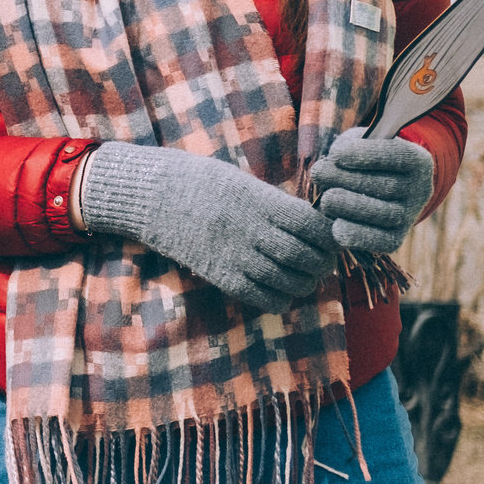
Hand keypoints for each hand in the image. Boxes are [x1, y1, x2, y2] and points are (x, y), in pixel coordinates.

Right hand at [76, 142, 337, 308]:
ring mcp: (234, 255)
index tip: (332, 239)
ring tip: (304, 278)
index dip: (331, 237)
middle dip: (322, 264)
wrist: (151, 195)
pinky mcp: (219, 275)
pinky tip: (281, 292)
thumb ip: (275, 205)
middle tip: (323, 263)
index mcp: (260, 202)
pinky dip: (280, 300)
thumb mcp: (242, 184)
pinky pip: (261, 297)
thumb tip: (313, 226)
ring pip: (288, 281)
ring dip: (304, 284)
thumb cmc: (200, 183)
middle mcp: (251, 230)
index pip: (313, 226)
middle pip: (305, 257)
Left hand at [308, 127, 436, 255]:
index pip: (398, 155)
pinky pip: (381, 242)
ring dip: (347, 205)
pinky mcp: (396, 238)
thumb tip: (332, 162)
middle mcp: (419, 190)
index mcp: (417, 161)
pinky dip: (357, 234)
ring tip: (325, 198)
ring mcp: (409, 216)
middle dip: (345, 179)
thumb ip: (347, 148)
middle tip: (319, 173)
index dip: (366, 154)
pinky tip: (336, 224)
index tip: (337, 153)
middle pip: (386, 186)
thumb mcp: (359, 144)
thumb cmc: (362, 160)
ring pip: (383, 214)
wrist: (375, 187)